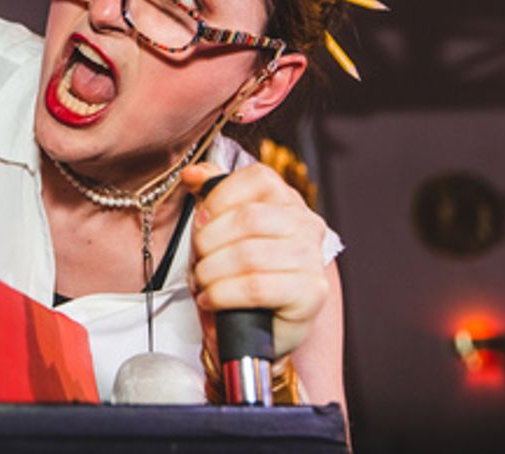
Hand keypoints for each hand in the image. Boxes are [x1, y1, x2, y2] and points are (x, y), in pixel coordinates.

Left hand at [181, 162, 329, 360]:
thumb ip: (212, 193)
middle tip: (197, 260)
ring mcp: (312, 259)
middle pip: (248, 218)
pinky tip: (212, 299)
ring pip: (248, 255)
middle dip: (209, 241)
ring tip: (202, 283)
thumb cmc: (239, 274)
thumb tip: (192, 173)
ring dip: (211, 271)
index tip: (201, 221)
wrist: (254, 330)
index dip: (220, 197)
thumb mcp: (221, 227)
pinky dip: (223, 293)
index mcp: (289, 202)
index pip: (258, 178)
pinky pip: (255, 287)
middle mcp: (307, 225)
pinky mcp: (311, 293)